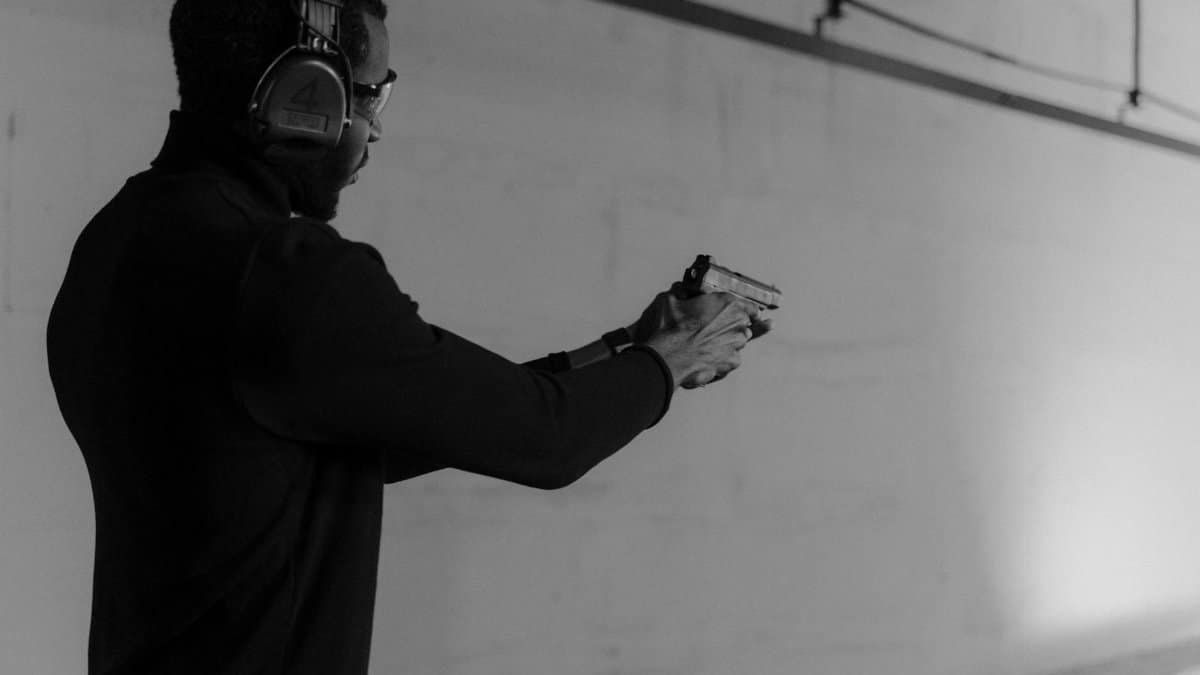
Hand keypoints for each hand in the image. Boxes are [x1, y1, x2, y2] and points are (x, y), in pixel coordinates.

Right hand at [629, 284, 772, 389]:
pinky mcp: (733, 361)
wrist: (670, 356)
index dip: (745, 311)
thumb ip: (680, 293)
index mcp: (727, 303)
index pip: (750, 306)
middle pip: (744, 325)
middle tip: (715, 330)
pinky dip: (724, 359)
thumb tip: (679, 291)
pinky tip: (708, 356)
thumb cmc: (673, 330)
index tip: (742, 315)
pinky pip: (732, 359)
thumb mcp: (671, 301)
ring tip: (708, 345)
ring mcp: (737, 342)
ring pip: (739, 342)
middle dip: (733, 327)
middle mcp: (737, 321)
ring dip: (728, 343)